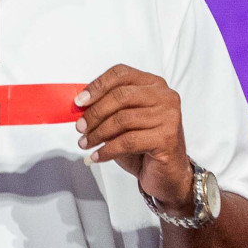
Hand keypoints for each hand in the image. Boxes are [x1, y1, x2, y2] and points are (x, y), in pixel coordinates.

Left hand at [76, 65, 190, 211]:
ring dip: (98, 133)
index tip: (79, 102)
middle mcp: (164, 96)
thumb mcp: (123, 121)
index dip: (97, 86)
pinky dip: (107, 150)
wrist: (167, 173)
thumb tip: (79, 105)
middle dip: (95, 113)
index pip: (121, 74)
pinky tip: (97, 156)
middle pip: (120, 96)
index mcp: (153, 84)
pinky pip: (128, 141)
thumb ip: (106, 108)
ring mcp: (169, 116)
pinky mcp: (167, 138)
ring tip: (85, 143)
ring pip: (122, 119)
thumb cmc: (143, 144)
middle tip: (80, 127)